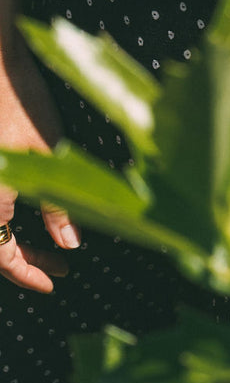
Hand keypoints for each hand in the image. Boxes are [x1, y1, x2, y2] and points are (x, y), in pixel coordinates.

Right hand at [0, 41, 80, 292]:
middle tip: (61, 263)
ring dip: (14, 237)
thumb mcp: (47, 154)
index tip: (55, 282)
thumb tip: (69, 246)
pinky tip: (31, 207)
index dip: (29, 274)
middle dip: (26, 257)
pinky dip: (6, 213)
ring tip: (51, 239)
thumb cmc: (19, 101)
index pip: (1, 258)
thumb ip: (56, 207)